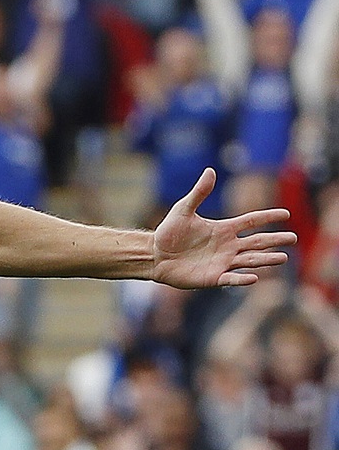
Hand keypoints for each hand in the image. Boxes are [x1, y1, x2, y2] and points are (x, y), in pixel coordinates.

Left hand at [151, 168, 295, 287]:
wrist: (155, 255)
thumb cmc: (168, 232)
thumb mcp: (183, 209)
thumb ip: (199, 193)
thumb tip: (210, 170)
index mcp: (223, 229)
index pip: (250, 221)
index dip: (267, 217)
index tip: (286, 213)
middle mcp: (227, 246)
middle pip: (256, 242)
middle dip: (274, 240)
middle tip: (293, 239)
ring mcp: (222, 262)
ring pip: (249, 260)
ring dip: (266, 259)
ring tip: (283, 258)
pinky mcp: (213, 277)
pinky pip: (231, 279)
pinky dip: (242, 278)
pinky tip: (255, 277)